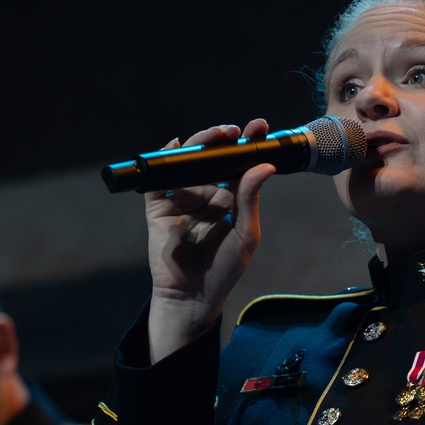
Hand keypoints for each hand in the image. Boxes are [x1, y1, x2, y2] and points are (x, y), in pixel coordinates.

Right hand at [144, 118, 276, 361]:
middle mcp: (206, 193)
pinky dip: (164, 158)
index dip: (249, 144)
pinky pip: (159, 178)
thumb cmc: (224, 269)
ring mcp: (182, 197)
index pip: (240, 165)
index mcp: (231, 198)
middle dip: (223, 140)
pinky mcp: (159, 206)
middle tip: (234, 130)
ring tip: (216, 136)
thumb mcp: (246, 234)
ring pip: (188, 162)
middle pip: (213, 158)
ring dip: (199, 144)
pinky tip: (175, 145)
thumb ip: (251, 198)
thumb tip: (264, 165)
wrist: (193, 296)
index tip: (260, 128)